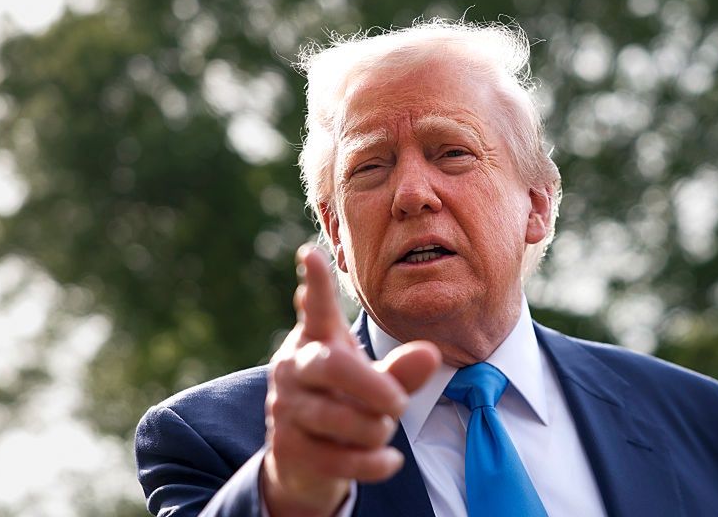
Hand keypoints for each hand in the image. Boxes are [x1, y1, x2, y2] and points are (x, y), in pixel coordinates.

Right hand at [261, 245, 440, 516]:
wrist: (304, 460)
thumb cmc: (345, 403)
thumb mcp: (374, 382)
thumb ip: (402, 370)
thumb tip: (432, 354)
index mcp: (315, 342)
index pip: (316, 309)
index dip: (315, 284)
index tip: (311, 254)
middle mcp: (294, 369)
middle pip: (333, 368)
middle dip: (375, 388)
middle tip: (400, 403)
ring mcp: (285, 409)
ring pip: (342, 419)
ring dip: (376, 429)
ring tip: (383, 429)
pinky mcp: (288, 449)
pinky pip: (340, 459)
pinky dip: (373, 462)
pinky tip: (388, 461)